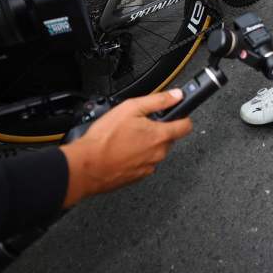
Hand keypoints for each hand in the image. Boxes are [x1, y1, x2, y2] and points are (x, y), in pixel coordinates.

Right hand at [60, 89, 191, 206]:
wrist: (85, 167)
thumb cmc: (104, 139)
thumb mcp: (131, 108)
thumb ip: (158, 100)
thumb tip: (176, 95)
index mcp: (160, 136)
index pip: (186, 125)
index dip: (182, 116)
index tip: (176, 112)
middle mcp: (158, 153)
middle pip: (169, 138)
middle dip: (158, 129)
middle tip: (140, 124)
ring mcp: (148, 167)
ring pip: (155, 151)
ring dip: (146, 143)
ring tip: (126, 137)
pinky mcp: (138, 177)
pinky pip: (144, 162)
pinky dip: (136, 156)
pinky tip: (122, 150)